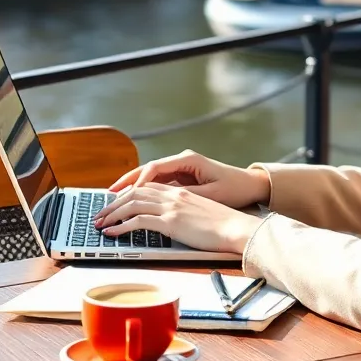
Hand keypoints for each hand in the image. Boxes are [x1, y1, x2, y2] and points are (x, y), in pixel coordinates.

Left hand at [94, 183, 262, 254]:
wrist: (237, 229)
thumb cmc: (224, 225)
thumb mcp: (202, 211)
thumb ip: (184, 211)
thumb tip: (171, 221)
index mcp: (181, 190)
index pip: (147, 186)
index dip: (128, 193)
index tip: (115, 203)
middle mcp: (174, 194)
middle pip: (135, 192)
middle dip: (114, 203)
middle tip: (100, 214)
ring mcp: (171, 206)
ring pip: (132, 204)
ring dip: (112, 214)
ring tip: (100, 223)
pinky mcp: (171, 221)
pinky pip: (138, 220)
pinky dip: (121, 226)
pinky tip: (112, 232)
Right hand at [104, 150, 270, 210]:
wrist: (251, 185)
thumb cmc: (234, 188)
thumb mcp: (211, 194)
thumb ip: (186, 195)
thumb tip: (162, 200)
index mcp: (188, 160)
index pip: (156, 168)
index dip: (139, 182)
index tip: (127, 195)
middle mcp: (182, 160)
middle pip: (148, 169)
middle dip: (127, 182)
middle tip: (109, 195)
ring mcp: (181, 168)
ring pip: (150, 176)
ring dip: (132, 186)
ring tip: (113, 197)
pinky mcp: (182, 177)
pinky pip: (158, 183)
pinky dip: (144, 191)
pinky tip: (132, 200)